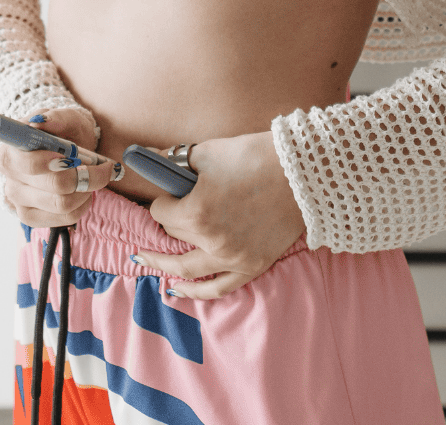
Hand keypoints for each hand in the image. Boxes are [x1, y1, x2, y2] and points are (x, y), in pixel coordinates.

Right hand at [0, 107, 100, 228]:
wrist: (64, 153)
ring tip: (93, 176)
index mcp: (10, 154)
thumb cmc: (62, 133)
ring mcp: (20, 204)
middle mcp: (11, 182)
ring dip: (87, 190)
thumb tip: (42, 121)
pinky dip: (84, 204)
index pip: (27, 164)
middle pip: (54, 186)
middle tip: (102, 166)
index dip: (48, 162)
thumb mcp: (65, 118)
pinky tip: (83, 191)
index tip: (69, 156)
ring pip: (63, 205)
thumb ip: (56, 118)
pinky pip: (67, 217)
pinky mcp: (33, 218)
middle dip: (87, 175)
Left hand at [135, 131, 303, 298]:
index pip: (160, 212)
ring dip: (163, 266)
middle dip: (168, 221)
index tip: (169, 191)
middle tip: (166, 213)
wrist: (301, 172)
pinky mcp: (252, 266)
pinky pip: (218, 288)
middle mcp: (211, 242)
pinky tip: (178, 291)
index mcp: (196, 213)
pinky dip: (196, 292)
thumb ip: (171, 161)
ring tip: (144, 262)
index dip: (161, 199)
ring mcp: (233, 259)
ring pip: (186, 270)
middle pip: (172, 236)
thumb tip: (145, 158)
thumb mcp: (206, 153)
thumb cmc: (253, 157)